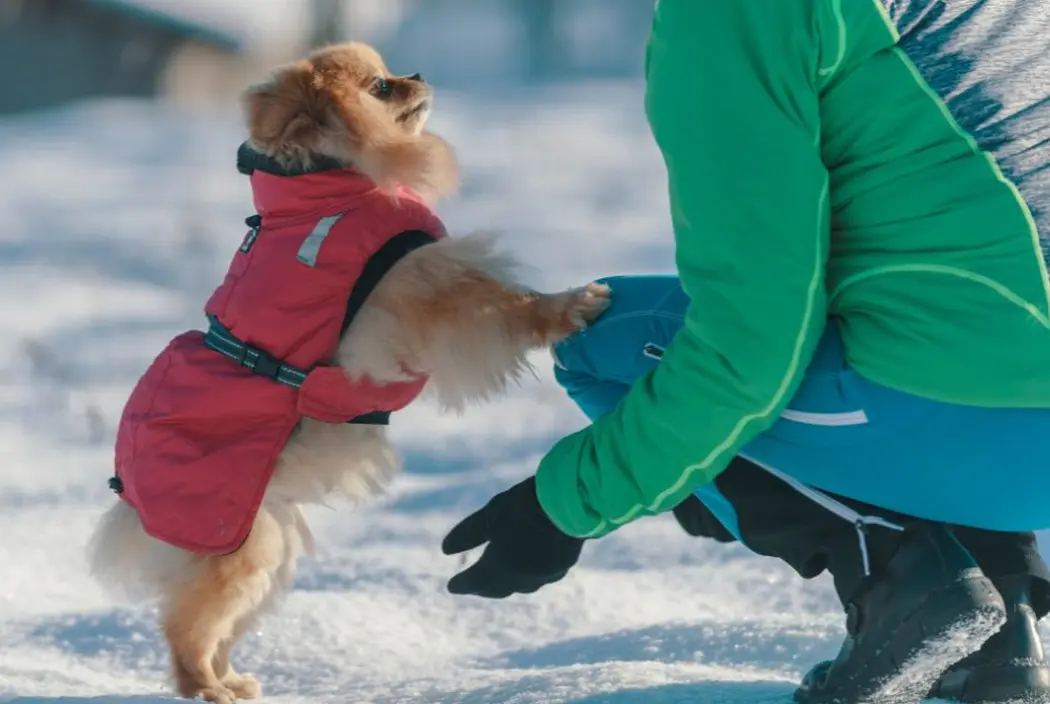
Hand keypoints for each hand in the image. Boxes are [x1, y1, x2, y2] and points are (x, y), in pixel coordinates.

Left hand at [441, 476, 583, 597]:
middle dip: (484, 588)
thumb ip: (468, 534)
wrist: (572, 502)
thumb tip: (445, 550)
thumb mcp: (490, 516)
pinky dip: (529, 573)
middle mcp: (523, 577)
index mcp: (501, 567)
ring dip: (508, 583)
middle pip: (499, 588)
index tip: (451, 587)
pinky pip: (541, 576)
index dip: (462, 584)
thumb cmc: (523, 506)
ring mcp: (546, 573)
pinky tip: (530, 566)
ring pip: (523, 585)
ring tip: (500, 578)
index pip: (476, 581)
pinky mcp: (564, 564)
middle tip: (474, 586)